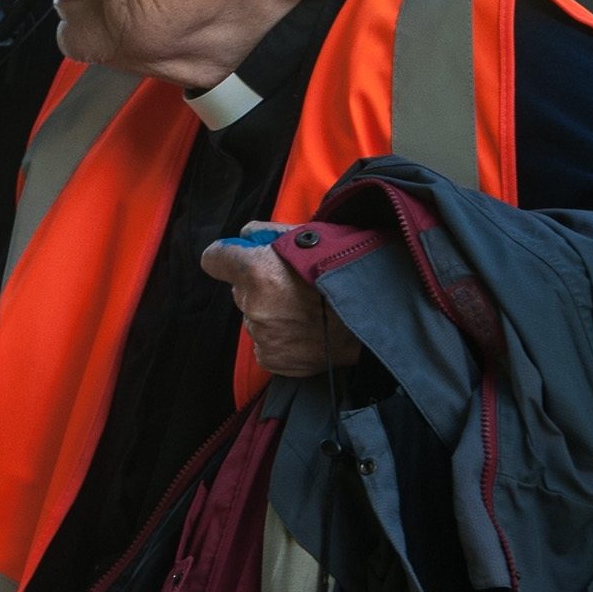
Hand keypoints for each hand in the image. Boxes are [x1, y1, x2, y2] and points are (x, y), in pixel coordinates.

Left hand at [200, 222, 362, 377]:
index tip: (235, 257)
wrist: (378, 315)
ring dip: (271, 313)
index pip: (214, 259)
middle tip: (292, 284)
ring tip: (307, 309)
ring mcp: (264, 336)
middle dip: (257, 285)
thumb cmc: (347, 268)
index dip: (226, 255)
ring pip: (254, 318)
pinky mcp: (273, 359)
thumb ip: (268, 233)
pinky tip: (306, 330)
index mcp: (258, 272)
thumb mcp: (310, 235)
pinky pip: (265, 343)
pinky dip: (280, 337)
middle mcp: (255, 306)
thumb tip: (245, 236)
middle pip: (239, 290)